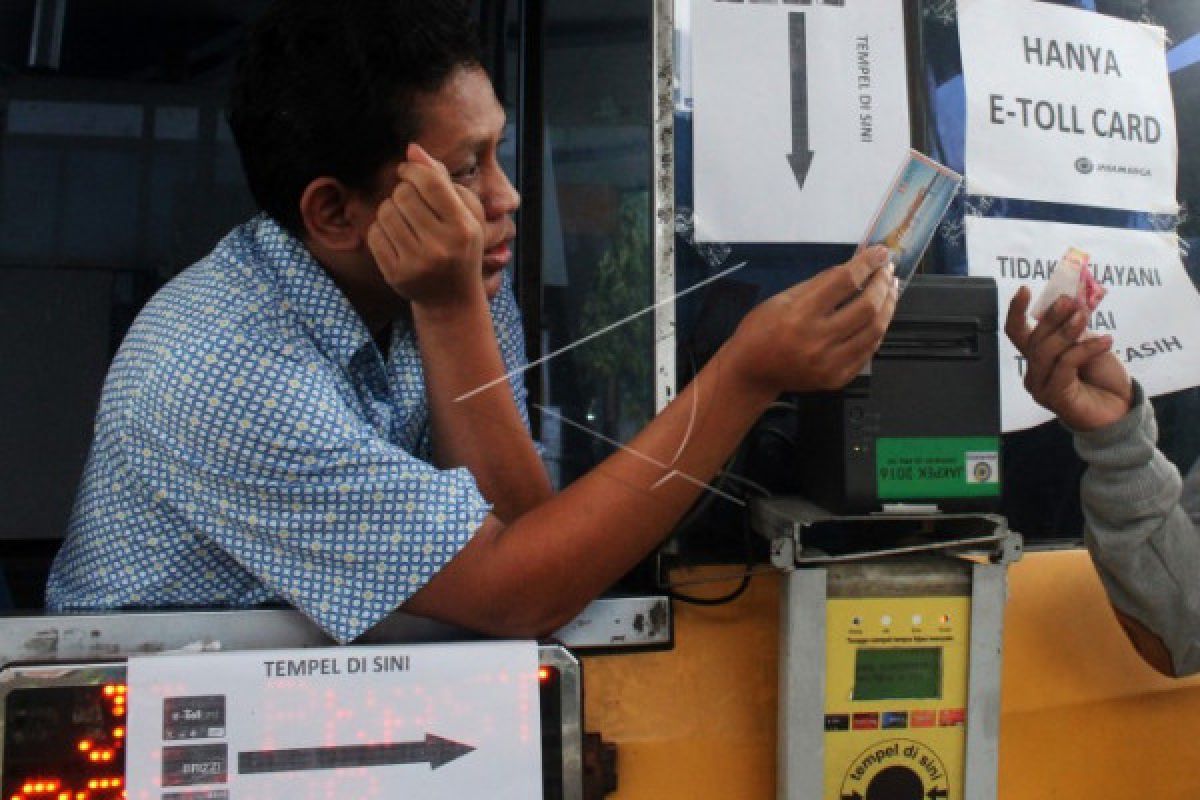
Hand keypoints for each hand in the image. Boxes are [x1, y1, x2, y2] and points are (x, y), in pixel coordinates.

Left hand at [366, 143, 486, 308]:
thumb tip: (413, 150)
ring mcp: (417, 263)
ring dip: (391, 210)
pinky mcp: (395, 274)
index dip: (412, 169)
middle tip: (410, 202)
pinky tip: (396, 238)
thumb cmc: (460, 247)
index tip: (407, 171)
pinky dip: (382, 231)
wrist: (452, 300)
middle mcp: (441, 246)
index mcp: (463, 228)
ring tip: (404, 221)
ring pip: (385, 212)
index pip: (429, 182)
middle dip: (403, 191)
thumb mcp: (466, 214)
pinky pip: (375, 234)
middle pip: (403, 195)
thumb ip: (442, 179)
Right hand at [728, 245, 897, 393]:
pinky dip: (877, 330)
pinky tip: (878, 317)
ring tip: (889, 291)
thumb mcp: (781, 299)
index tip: (880, 253)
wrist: (751, 372)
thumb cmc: (760, 331)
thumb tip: (853, 269)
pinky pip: (869, 351)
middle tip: (886, 272)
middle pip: (867, 306)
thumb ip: (818, 285)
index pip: (844, 281)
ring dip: (887, 306)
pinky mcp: (837, 378)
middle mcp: (817, 339)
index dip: (867, 263)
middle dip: (882, 284)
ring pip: (875, 330)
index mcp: (800, 314)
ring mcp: (830, 362)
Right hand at [1005, 286, 1132, 430]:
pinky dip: (1085, 350)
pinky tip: (1107, 341)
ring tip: (1085, 317)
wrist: (1121, 409)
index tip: (1024, 289)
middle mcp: (1034, 371)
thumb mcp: (1089, 344)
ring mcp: (1041, 385)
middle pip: (1034, 339)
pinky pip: (1064, 365)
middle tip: (1070, 301)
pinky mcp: (1053, 396)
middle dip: (1051, 317)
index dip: (1016, 311)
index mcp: (1038, 356)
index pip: (1017, 333)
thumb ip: (1075, 330)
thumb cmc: (1103, 378)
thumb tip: (1071, 304)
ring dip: (1066, 331)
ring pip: (1045, 352)